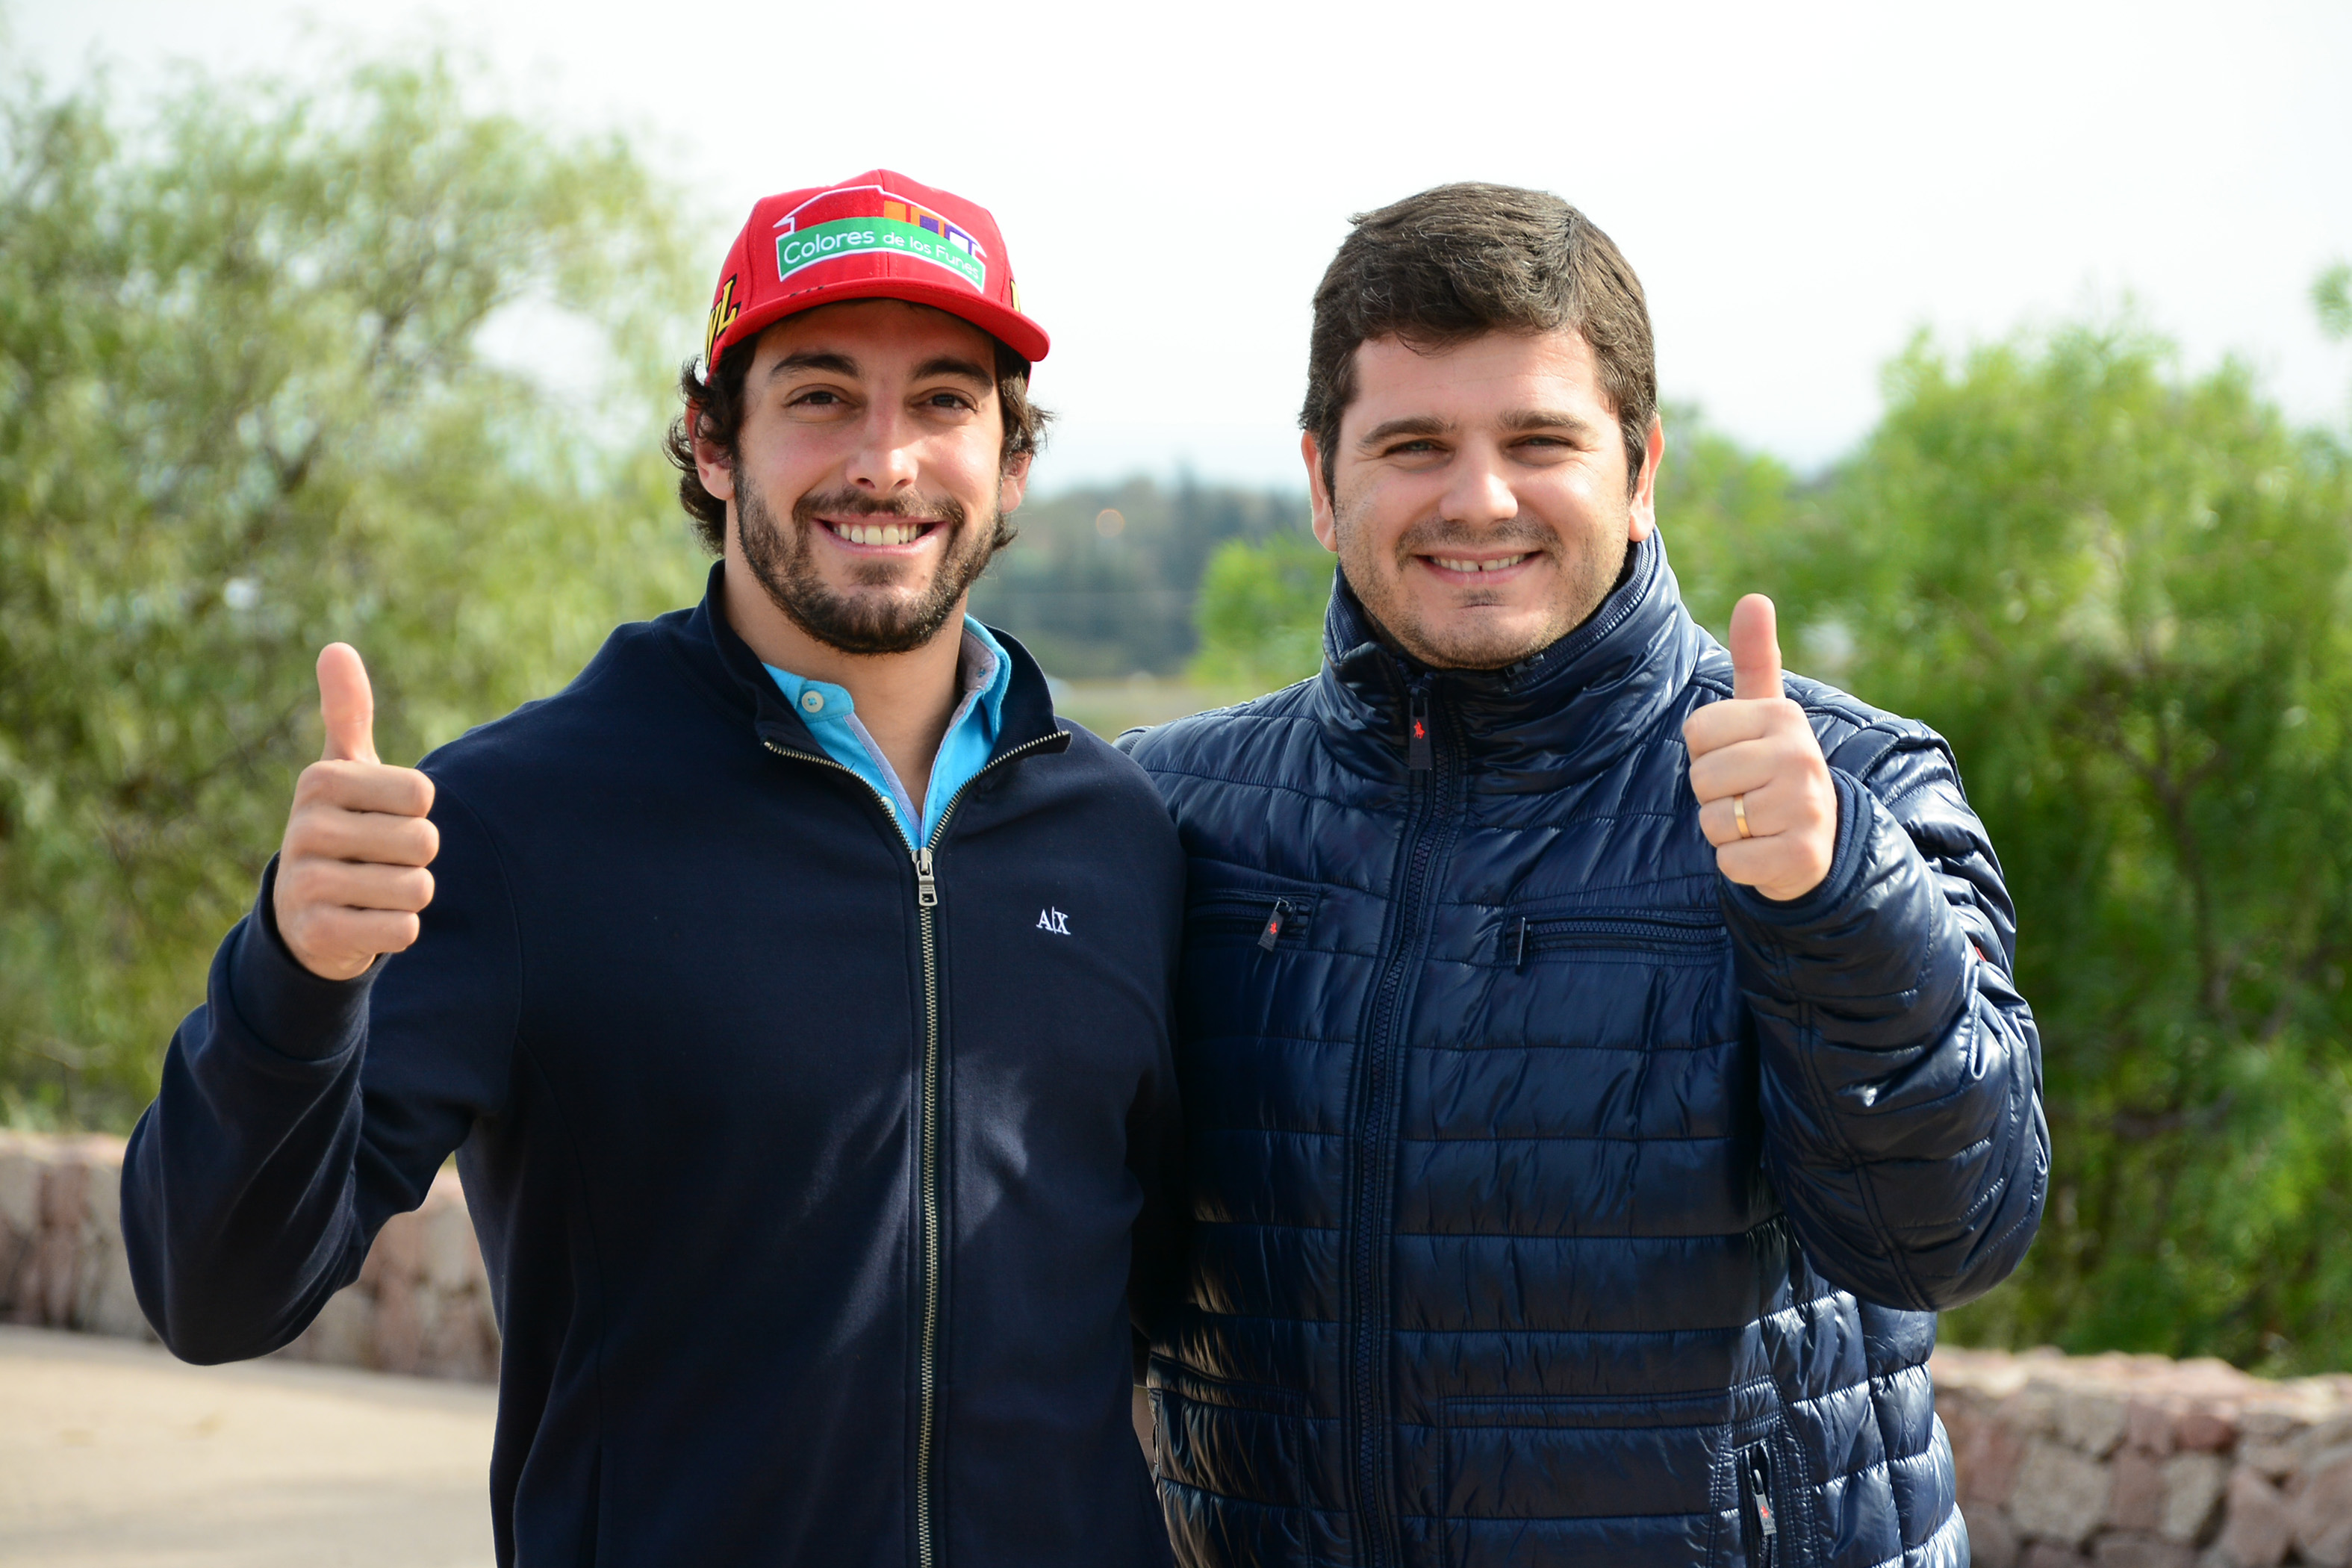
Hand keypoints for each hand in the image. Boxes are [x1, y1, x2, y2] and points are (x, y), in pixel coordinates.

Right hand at [272, 644, 438, 980]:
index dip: (416, 812)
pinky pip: (402, 930)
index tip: (380, 817)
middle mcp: (306, 829)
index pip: (422, 794)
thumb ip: (348, 714)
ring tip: (371, 890)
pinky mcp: (318, 934)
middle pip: (424, 842)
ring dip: (408, 895)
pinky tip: (364, 922)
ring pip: (417, 889)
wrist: (303, 913)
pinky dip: (397, 931)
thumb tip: (336, 647)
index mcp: (321, 781)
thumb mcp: (343, 771)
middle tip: (377, 859)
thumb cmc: (342, 828)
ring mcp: (306, 884)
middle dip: (416, 857)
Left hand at [1682, 595, 1836, 902]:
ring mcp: (1805, 808)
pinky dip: (1739, 865)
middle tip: (1749, 795)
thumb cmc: (1776, 769)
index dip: (1705, 752)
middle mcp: (1800, 757)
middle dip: (1714, 795)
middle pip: (1702, 777)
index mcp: (1783, 717)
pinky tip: (1766, 852)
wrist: (1821, 840)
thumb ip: (1756, 659)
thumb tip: (1754, 597)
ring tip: (1758, 823)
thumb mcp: (1766, 713)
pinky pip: (1730, 862)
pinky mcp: (1800, 855)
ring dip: (1726, 831)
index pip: (1695, 731)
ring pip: (1714, 822)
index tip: (1739, 757)